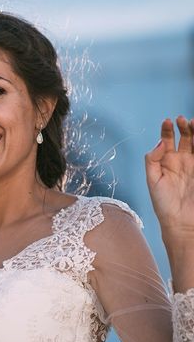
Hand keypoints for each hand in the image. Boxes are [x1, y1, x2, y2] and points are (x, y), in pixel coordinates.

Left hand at [146, 116, 193, 234]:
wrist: (181, 222)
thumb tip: (160, 142)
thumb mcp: (152, 180)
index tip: (167, 121)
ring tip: (193, 122)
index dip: (167, 130)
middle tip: (183, 119)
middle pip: (185, 138)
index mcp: (167, 161)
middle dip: (184, 127)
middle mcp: (182, 161)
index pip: (167, 140)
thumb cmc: (163, 203)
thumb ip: (153, 159)